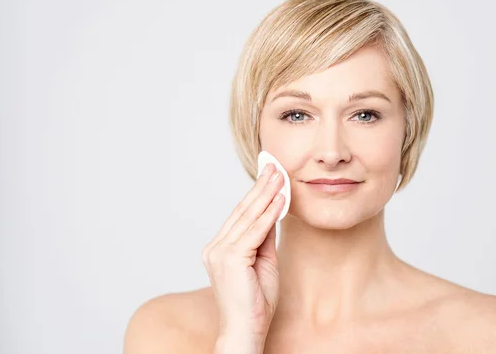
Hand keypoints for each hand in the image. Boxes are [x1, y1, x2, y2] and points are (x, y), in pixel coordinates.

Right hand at [202, 163, 284, 346]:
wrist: (246, 330)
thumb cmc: (255, 302)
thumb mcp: (264, 261)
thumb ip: (264, 237)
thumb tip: (273, 211)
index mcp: (219, 249)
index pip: (240, 215)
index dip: (255, 194)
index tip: (269, 175)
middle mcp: (215, 247)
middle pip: (242, 211)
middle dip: (261, 186)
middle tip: (274, 165)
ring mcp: (220, 252)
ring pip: (248, 217)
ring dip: (267, 194)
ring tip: (280, 175)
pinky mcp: (231, 258)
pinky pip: (256, 230)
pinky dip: (270, 213)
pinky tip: (280, 198)